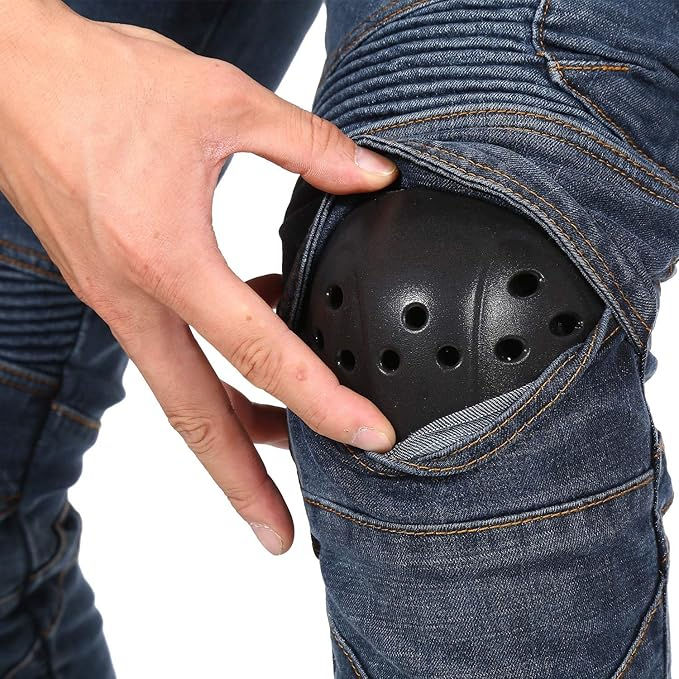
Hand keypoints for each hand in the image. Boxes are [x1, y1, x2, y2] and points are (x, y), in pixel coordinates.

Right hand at [0, 1, 397, 553]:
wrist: (11, 74)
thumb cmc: (97, 84)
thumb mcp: (222, 102)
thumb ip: (308, 145)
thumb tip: (371, 177)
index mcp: (170, 260)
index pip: (264, 354)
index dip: (324, 402)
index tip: (368, 436)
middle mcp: (136, 297)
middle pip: (197, 418)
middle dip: (241, 483)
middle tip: (280, 533)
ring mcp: (117, 298)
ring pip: (178, 390)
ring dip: (228, 427)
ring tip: (280, 443)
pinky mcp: (110, 284)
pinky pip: (166, 348)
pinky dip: (211, 363)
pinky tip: (252, 334)